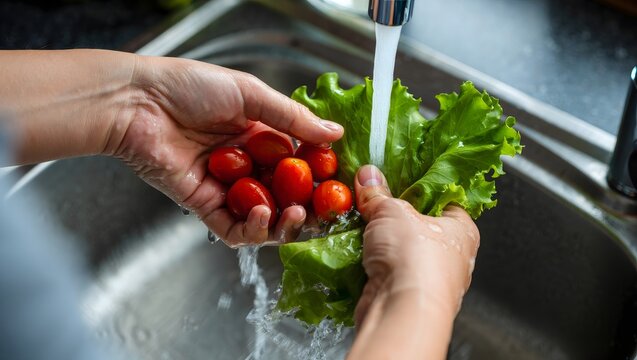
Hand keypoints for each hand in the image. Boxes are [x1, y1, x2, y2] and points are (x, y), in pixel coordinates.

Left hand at [106, 56, 343, 246]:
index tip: (339, 183)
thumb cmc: (189, 87)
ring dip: (284, 223)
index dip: (319, 177)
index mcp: (261, 136)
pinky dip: (252, 228)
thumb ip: (293, 118)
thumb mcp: (250, 94)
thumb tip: (334, 133)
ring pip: (263, 218)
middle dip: (308, 207)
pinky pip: (233, 229)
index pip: (299, 164)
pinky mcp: (203, 205)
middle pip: (285, 196)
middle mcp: (247, 165)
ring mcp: (226, 188)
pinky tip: (263, 214)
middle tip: (324, 210)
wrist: (139, 102)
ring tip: (296, 214)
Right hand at [348, 165, 478, 359]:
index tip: (398, 176)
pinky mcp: (403, 295)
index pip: (444, 200)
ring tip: (359, 221)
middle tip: (372, 198)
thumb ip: (379, 193)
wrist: (401, 311)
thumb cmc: (415, 259)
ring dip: (378, 239)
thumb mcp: (392, 210)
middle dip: (393, 214)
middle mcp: (450, 256)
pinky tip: (355, 249)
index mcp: (462, 230)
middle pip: (418, 224)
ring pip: (399, 250)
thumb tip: (369, 176)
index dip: (420, 187)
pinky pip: (385, 270)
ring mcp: (427, 279)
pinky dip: (370, 261)